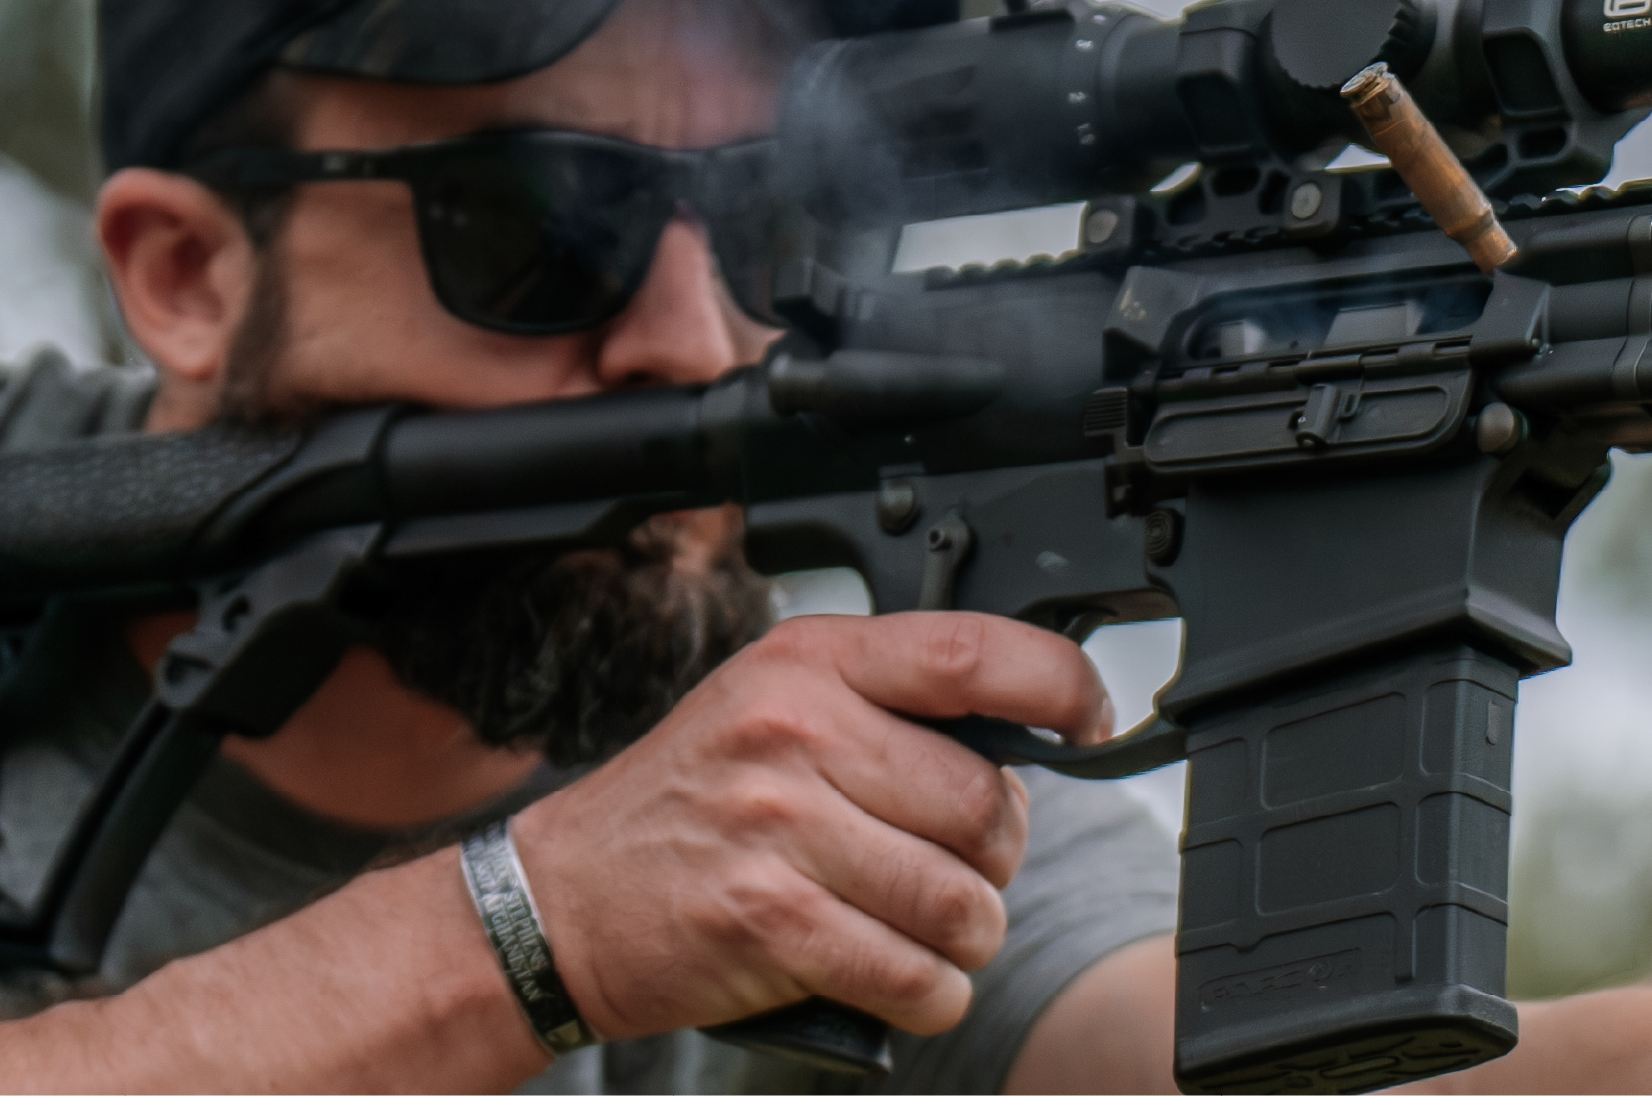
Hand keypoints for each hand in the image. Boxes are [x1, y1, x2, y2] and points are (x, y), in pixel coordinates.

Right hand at [512, 611, 1112, 1041]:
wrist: (562, 902)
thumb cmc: (685, 807)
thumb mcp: (771, 709)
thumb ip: (882, 709)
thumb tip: (1020, 747)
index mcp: (808, 663)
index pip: (969, 656)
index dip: (1058, 687)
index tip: (1089, 721)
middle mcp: (794, 731)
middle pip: (983, 805)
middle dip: (997, 860)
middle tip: (959, 874)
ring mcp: (778, 828)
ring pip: (961, 902)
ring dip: (968, 940)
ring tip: (929, 936)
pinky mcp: (767, 924)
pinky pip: (912, 974)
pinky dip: (931, 996)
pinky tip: (905, 984)